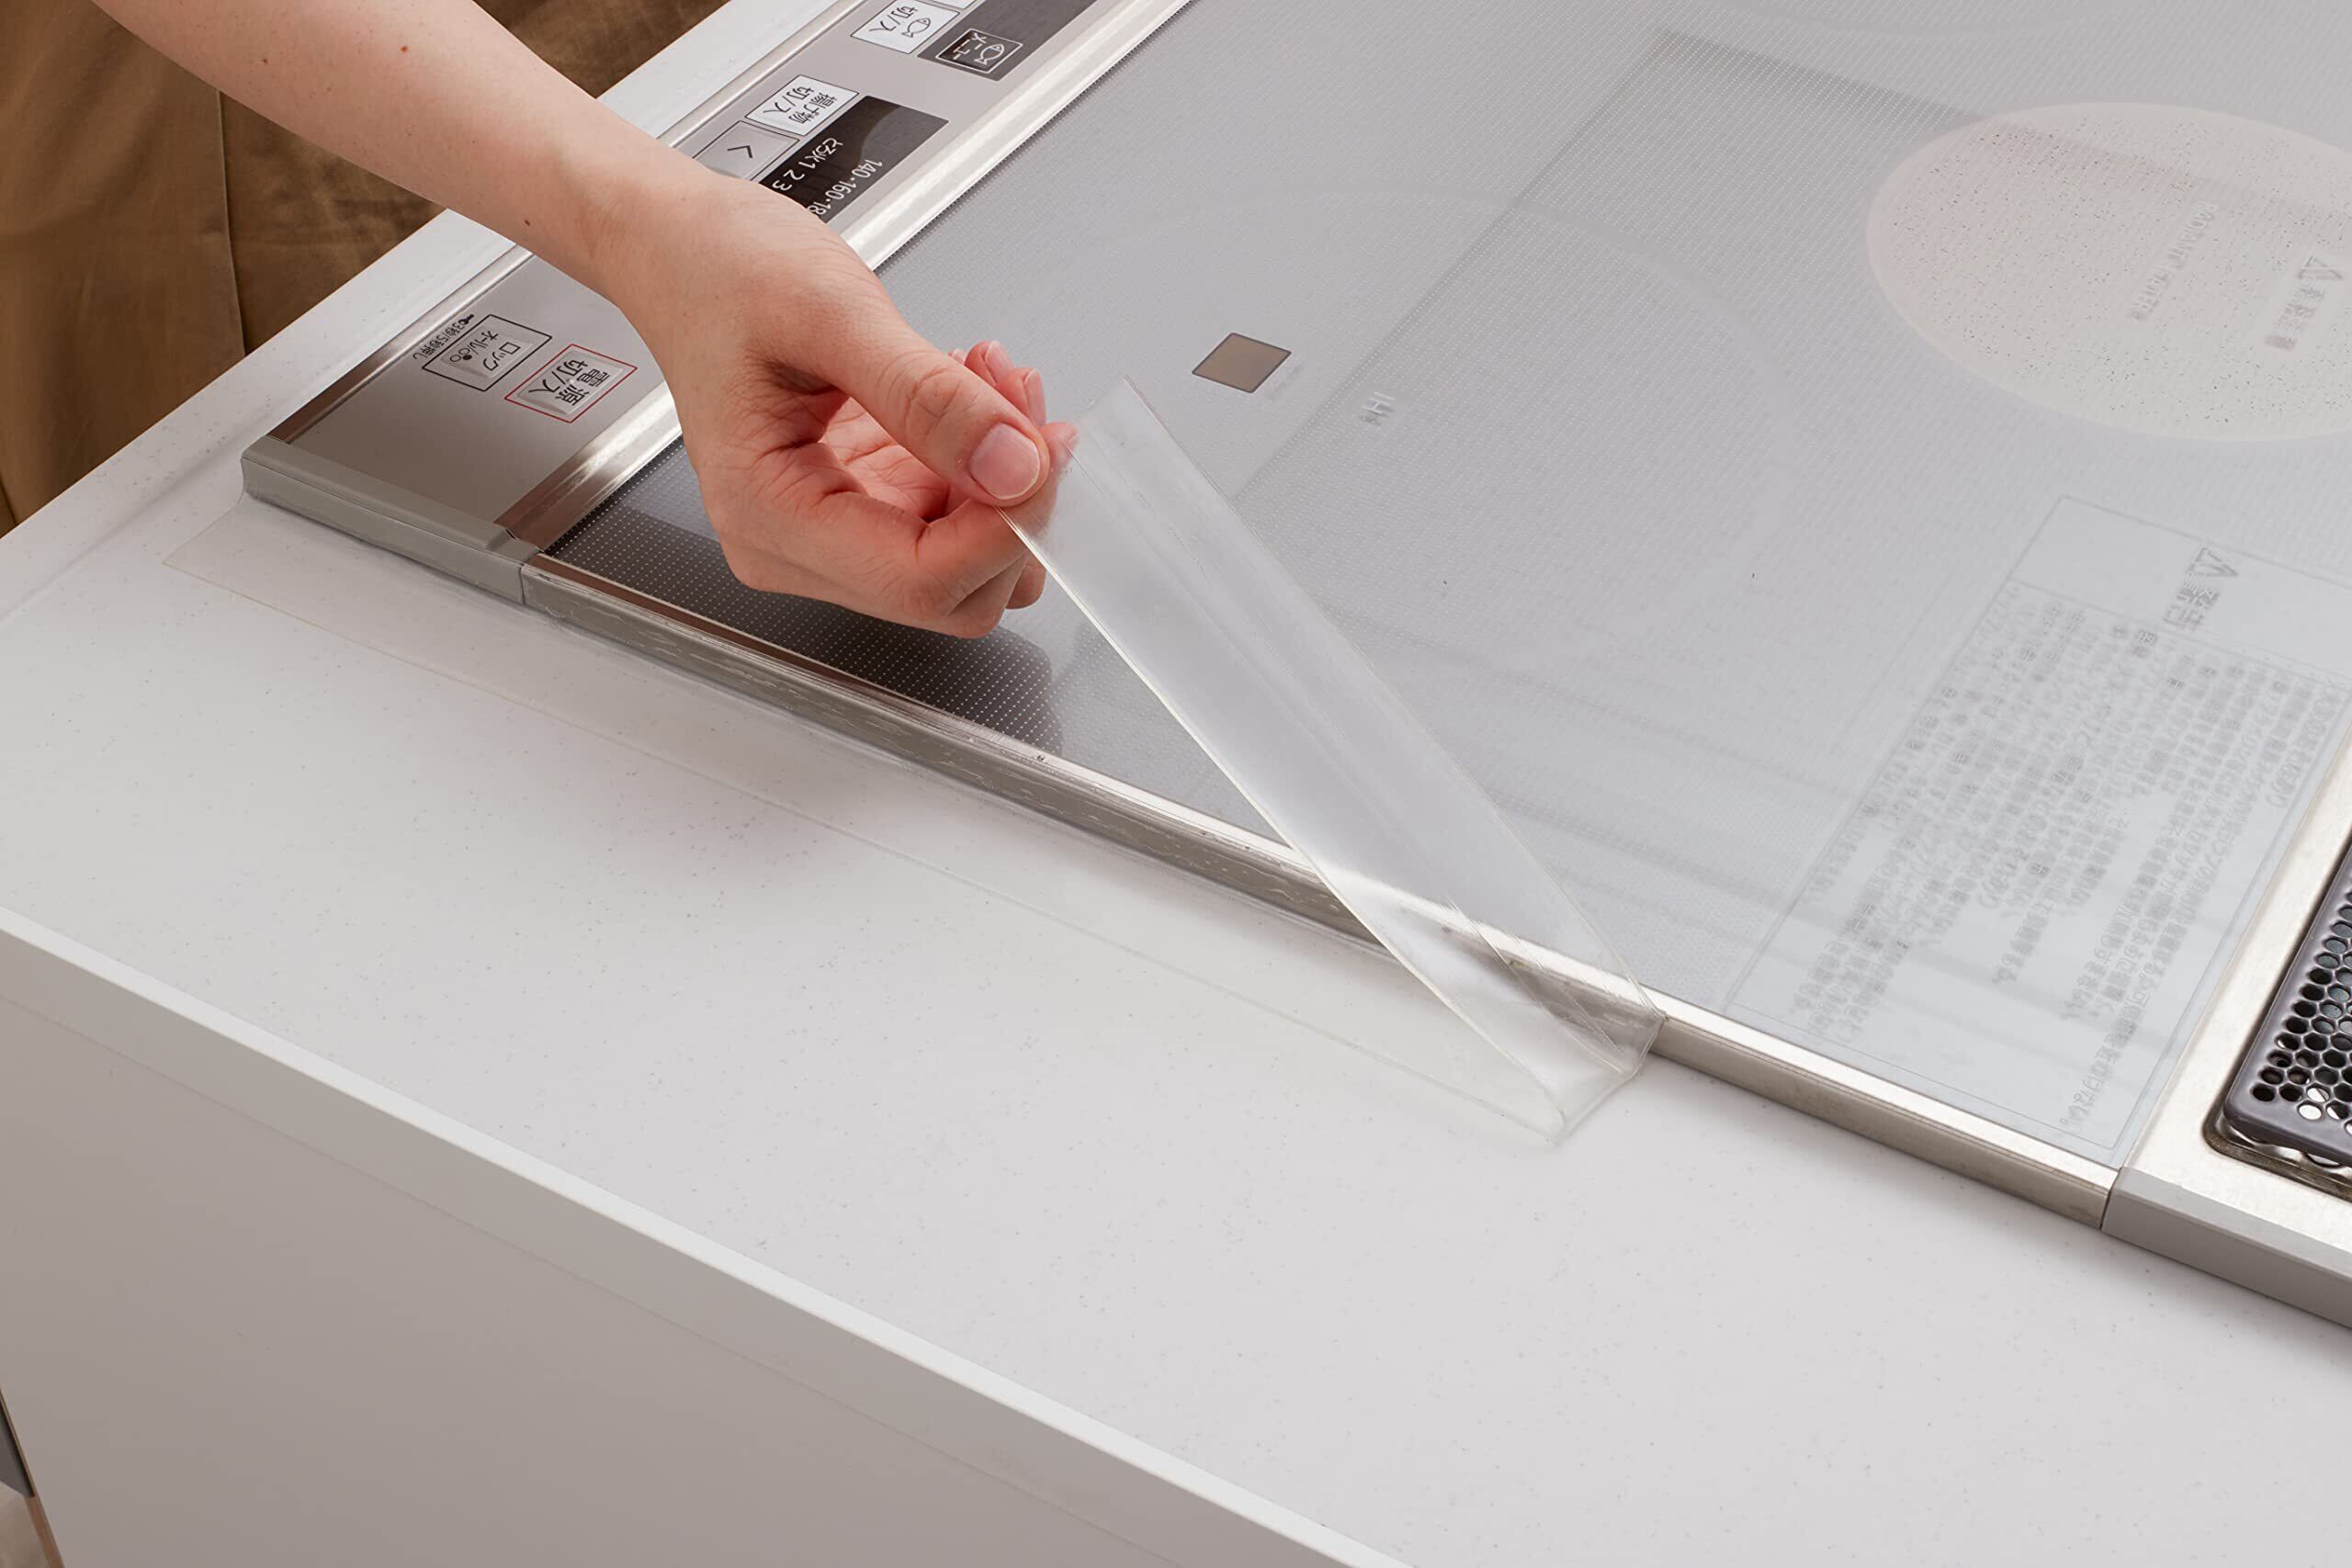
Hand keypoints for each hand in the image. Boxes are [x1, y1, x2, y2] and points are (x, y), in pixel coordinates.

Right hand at [596, 168, 1066, 636]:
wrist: (681, 248)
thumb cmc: (720, 270)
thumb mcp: (830, 312)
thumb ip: (927, 397)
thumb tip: (1015, 467)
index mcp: (768, 515)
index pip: (921, 581)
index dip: (1005, 529)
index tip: (1046, 448)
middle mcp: (798, 545)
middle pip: (954, 591)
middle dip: (1011, 501)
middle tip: (1020, 398)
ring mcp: (835, 529)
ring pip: (968, 556)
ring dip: (1008, 476)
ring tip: (990, 377)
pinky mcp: (865, 501)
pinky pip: (955, 514)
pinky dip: (987, 456)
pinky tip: (971, 387)